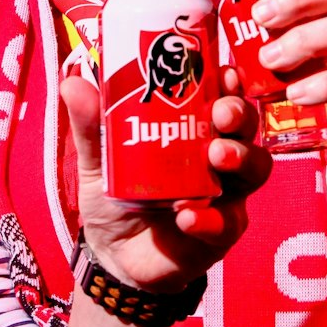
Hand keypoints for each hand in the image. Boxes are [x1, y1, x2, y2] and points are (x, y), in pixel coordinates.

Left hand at [62, 70, 268, 292]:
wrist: (113, 255)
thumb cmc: (117, 196)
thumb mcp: (98, 159)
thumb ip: (91, 125)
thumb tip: (72, 81)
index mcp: (196, 131)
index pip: (222, 97)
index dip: (229, 83)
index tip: (221, 72)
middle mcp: (218, 158)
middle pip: (245, 128)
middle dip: (239, 114)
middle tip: (221, 113)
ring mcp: (225, 195)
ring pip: (254, 171)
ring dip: (240, 158)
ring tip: (216, 156)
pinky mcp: (220, 233)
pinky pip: (226, 224)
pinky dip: (210, 219)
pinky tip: (188, 216)